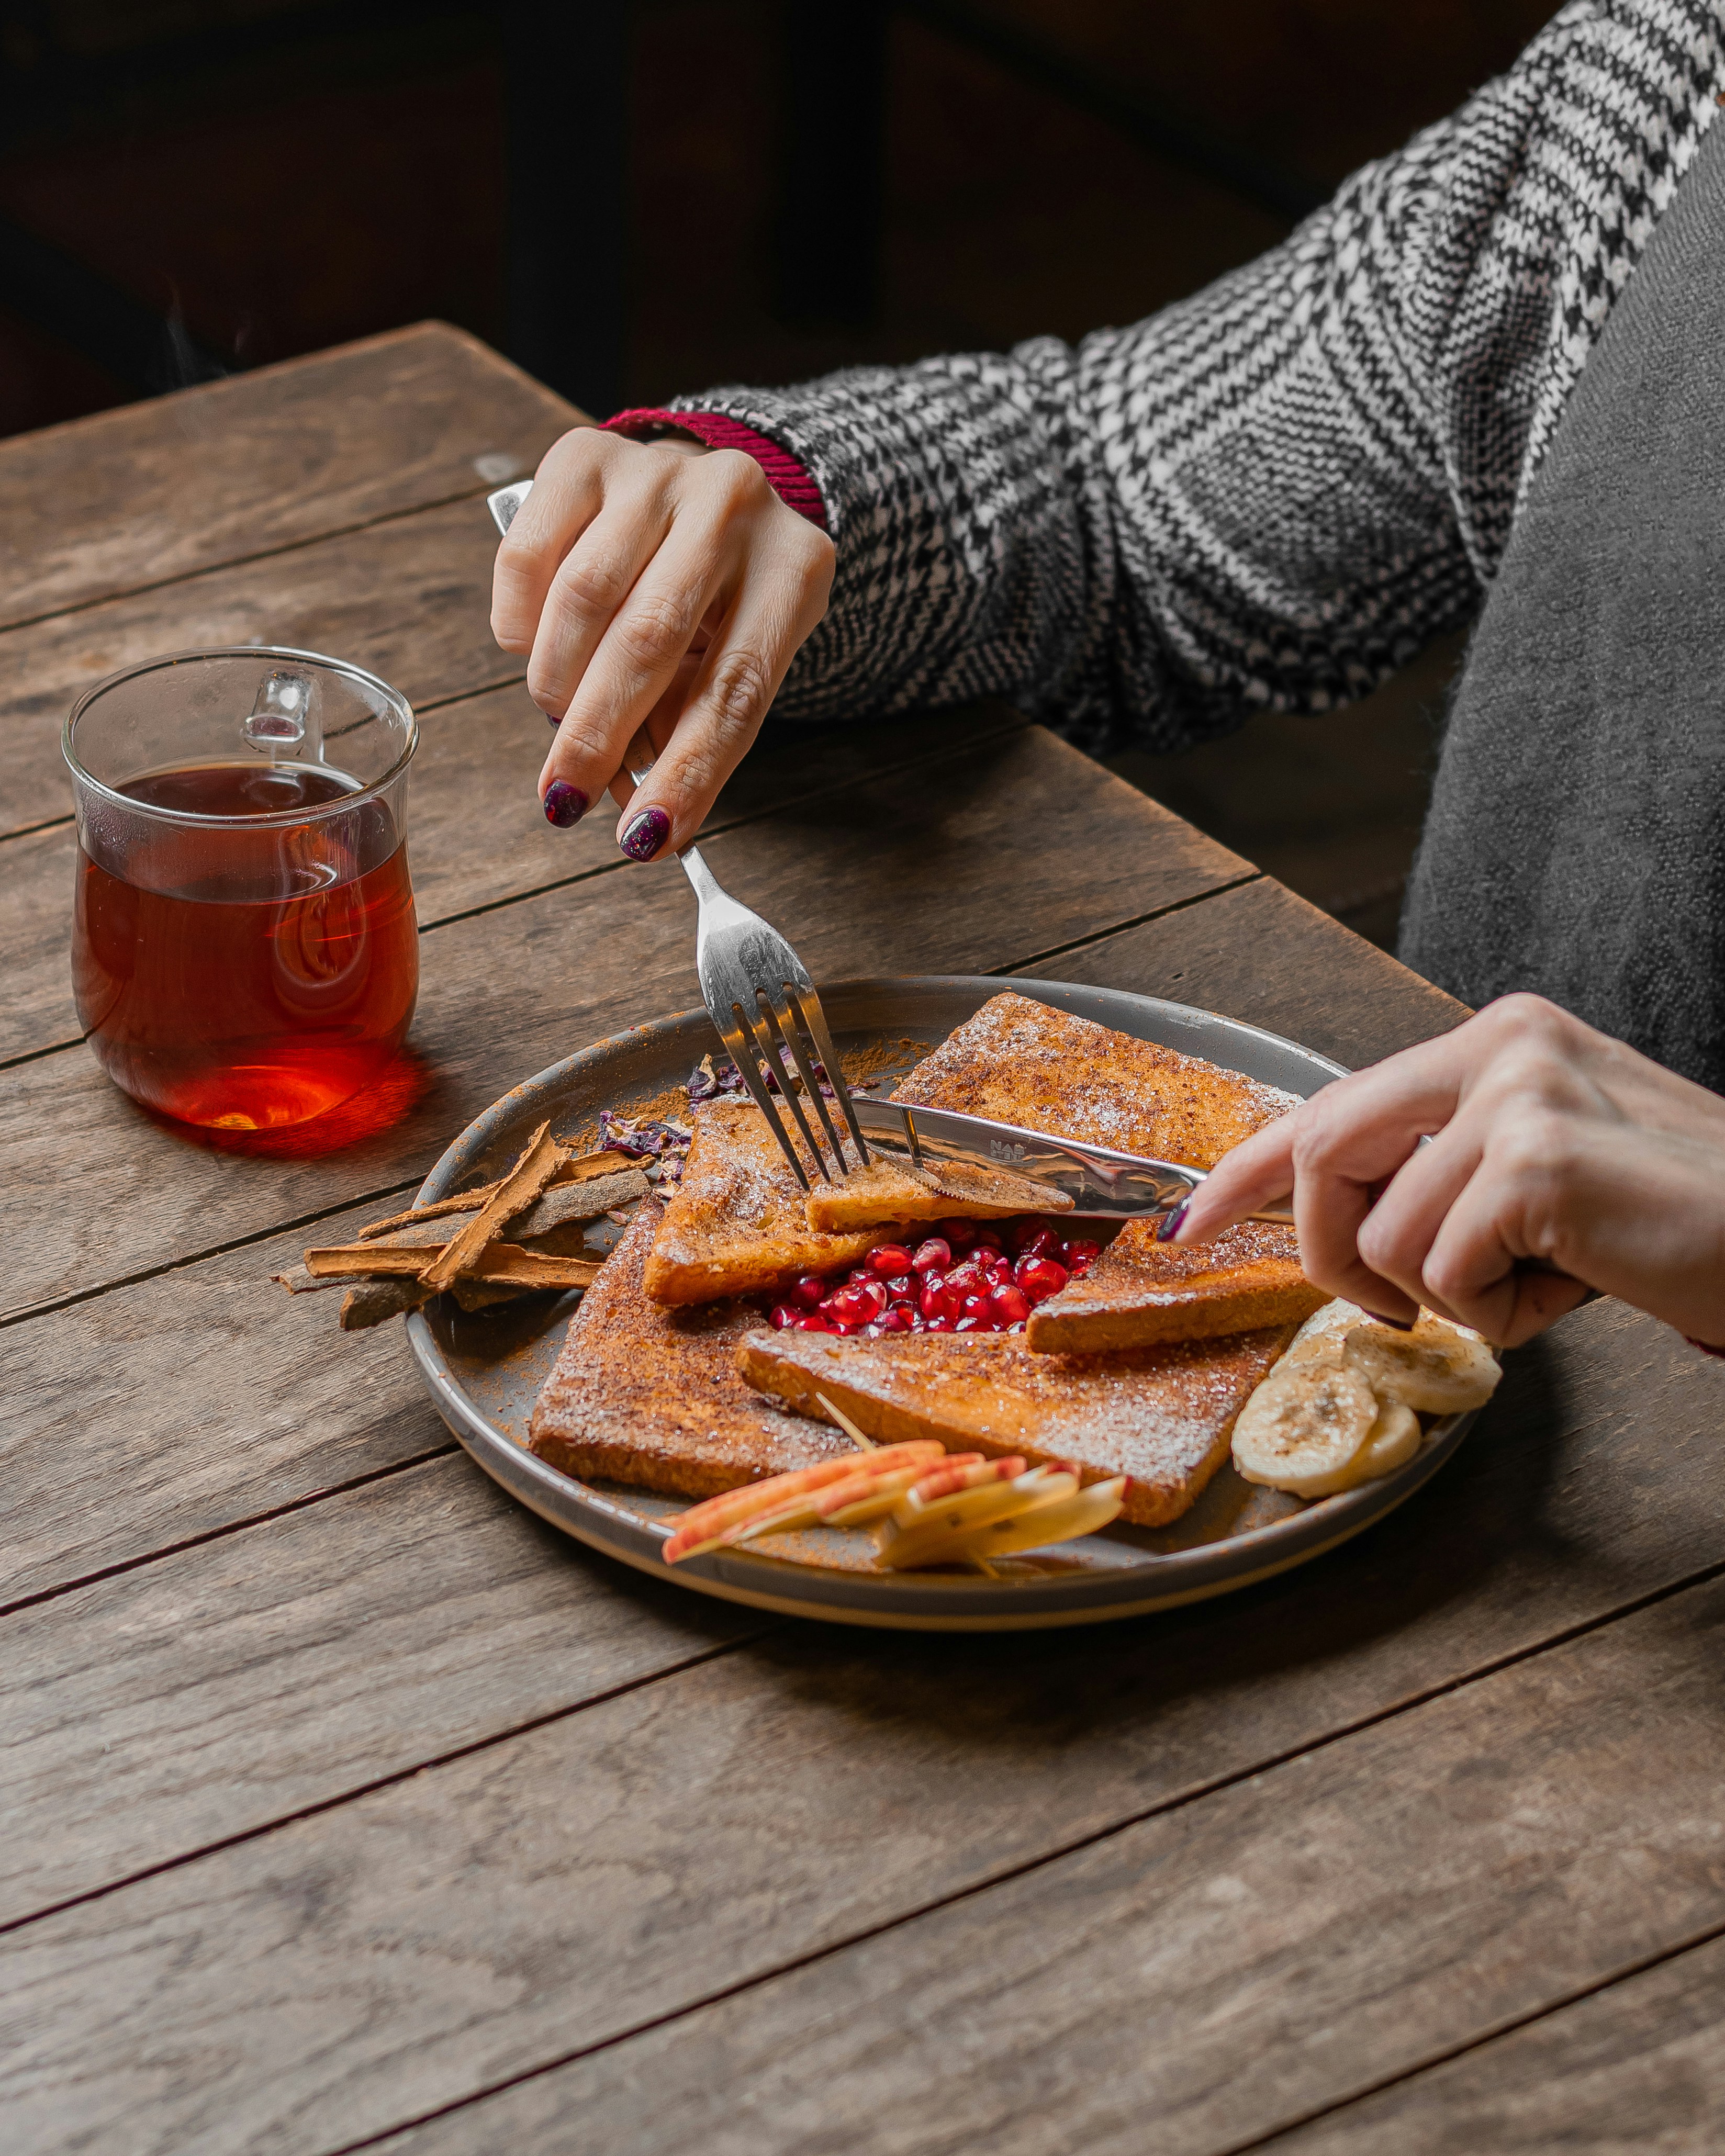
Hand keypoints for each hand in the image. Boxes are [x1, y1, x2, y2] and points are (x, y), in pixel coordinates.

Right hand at [491, 426, 834, 856]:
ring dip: (556, 685)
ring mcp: (656, 471)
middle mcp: (731, 504)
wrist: (712, 490)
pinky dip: (521, 625)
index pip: (734, 690)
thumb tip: (640, 820)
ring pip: (582, 599)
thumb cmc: (725, 601)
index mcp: (793, 567)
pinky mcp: (583, 456)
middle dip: (599, 736)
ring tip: (558, 724)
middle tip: (566, 801)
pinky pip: (527, 558)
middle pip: (651, 640)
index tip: (644, 839)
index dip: (687, 772)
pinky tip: (536, 650)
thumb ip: (693, 726)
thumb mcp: (737, 659)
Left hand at [1173, 995, 1724, 1347]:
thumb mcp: (1539, 1176)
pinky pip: (1446, 1274)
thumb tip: (1344, 1228)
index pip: (1330, 1099)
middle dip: (1332, 1252)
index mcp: (1494, 1040)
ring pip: (1387, 1237)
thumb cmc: (1669, 1223)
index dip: (1244, 1168)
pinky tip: (1575, 1287)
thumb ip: (1443, 1174)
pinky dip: (1499, 1314)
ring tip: (1543, 1278)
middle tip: (1397, 1301)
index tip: (1185, 1220)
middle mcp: (1500, 1045)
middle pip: (1322, 1153)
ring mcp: (1520, 1095)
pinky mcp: (1538, 1161)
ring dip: (1450, 1296)